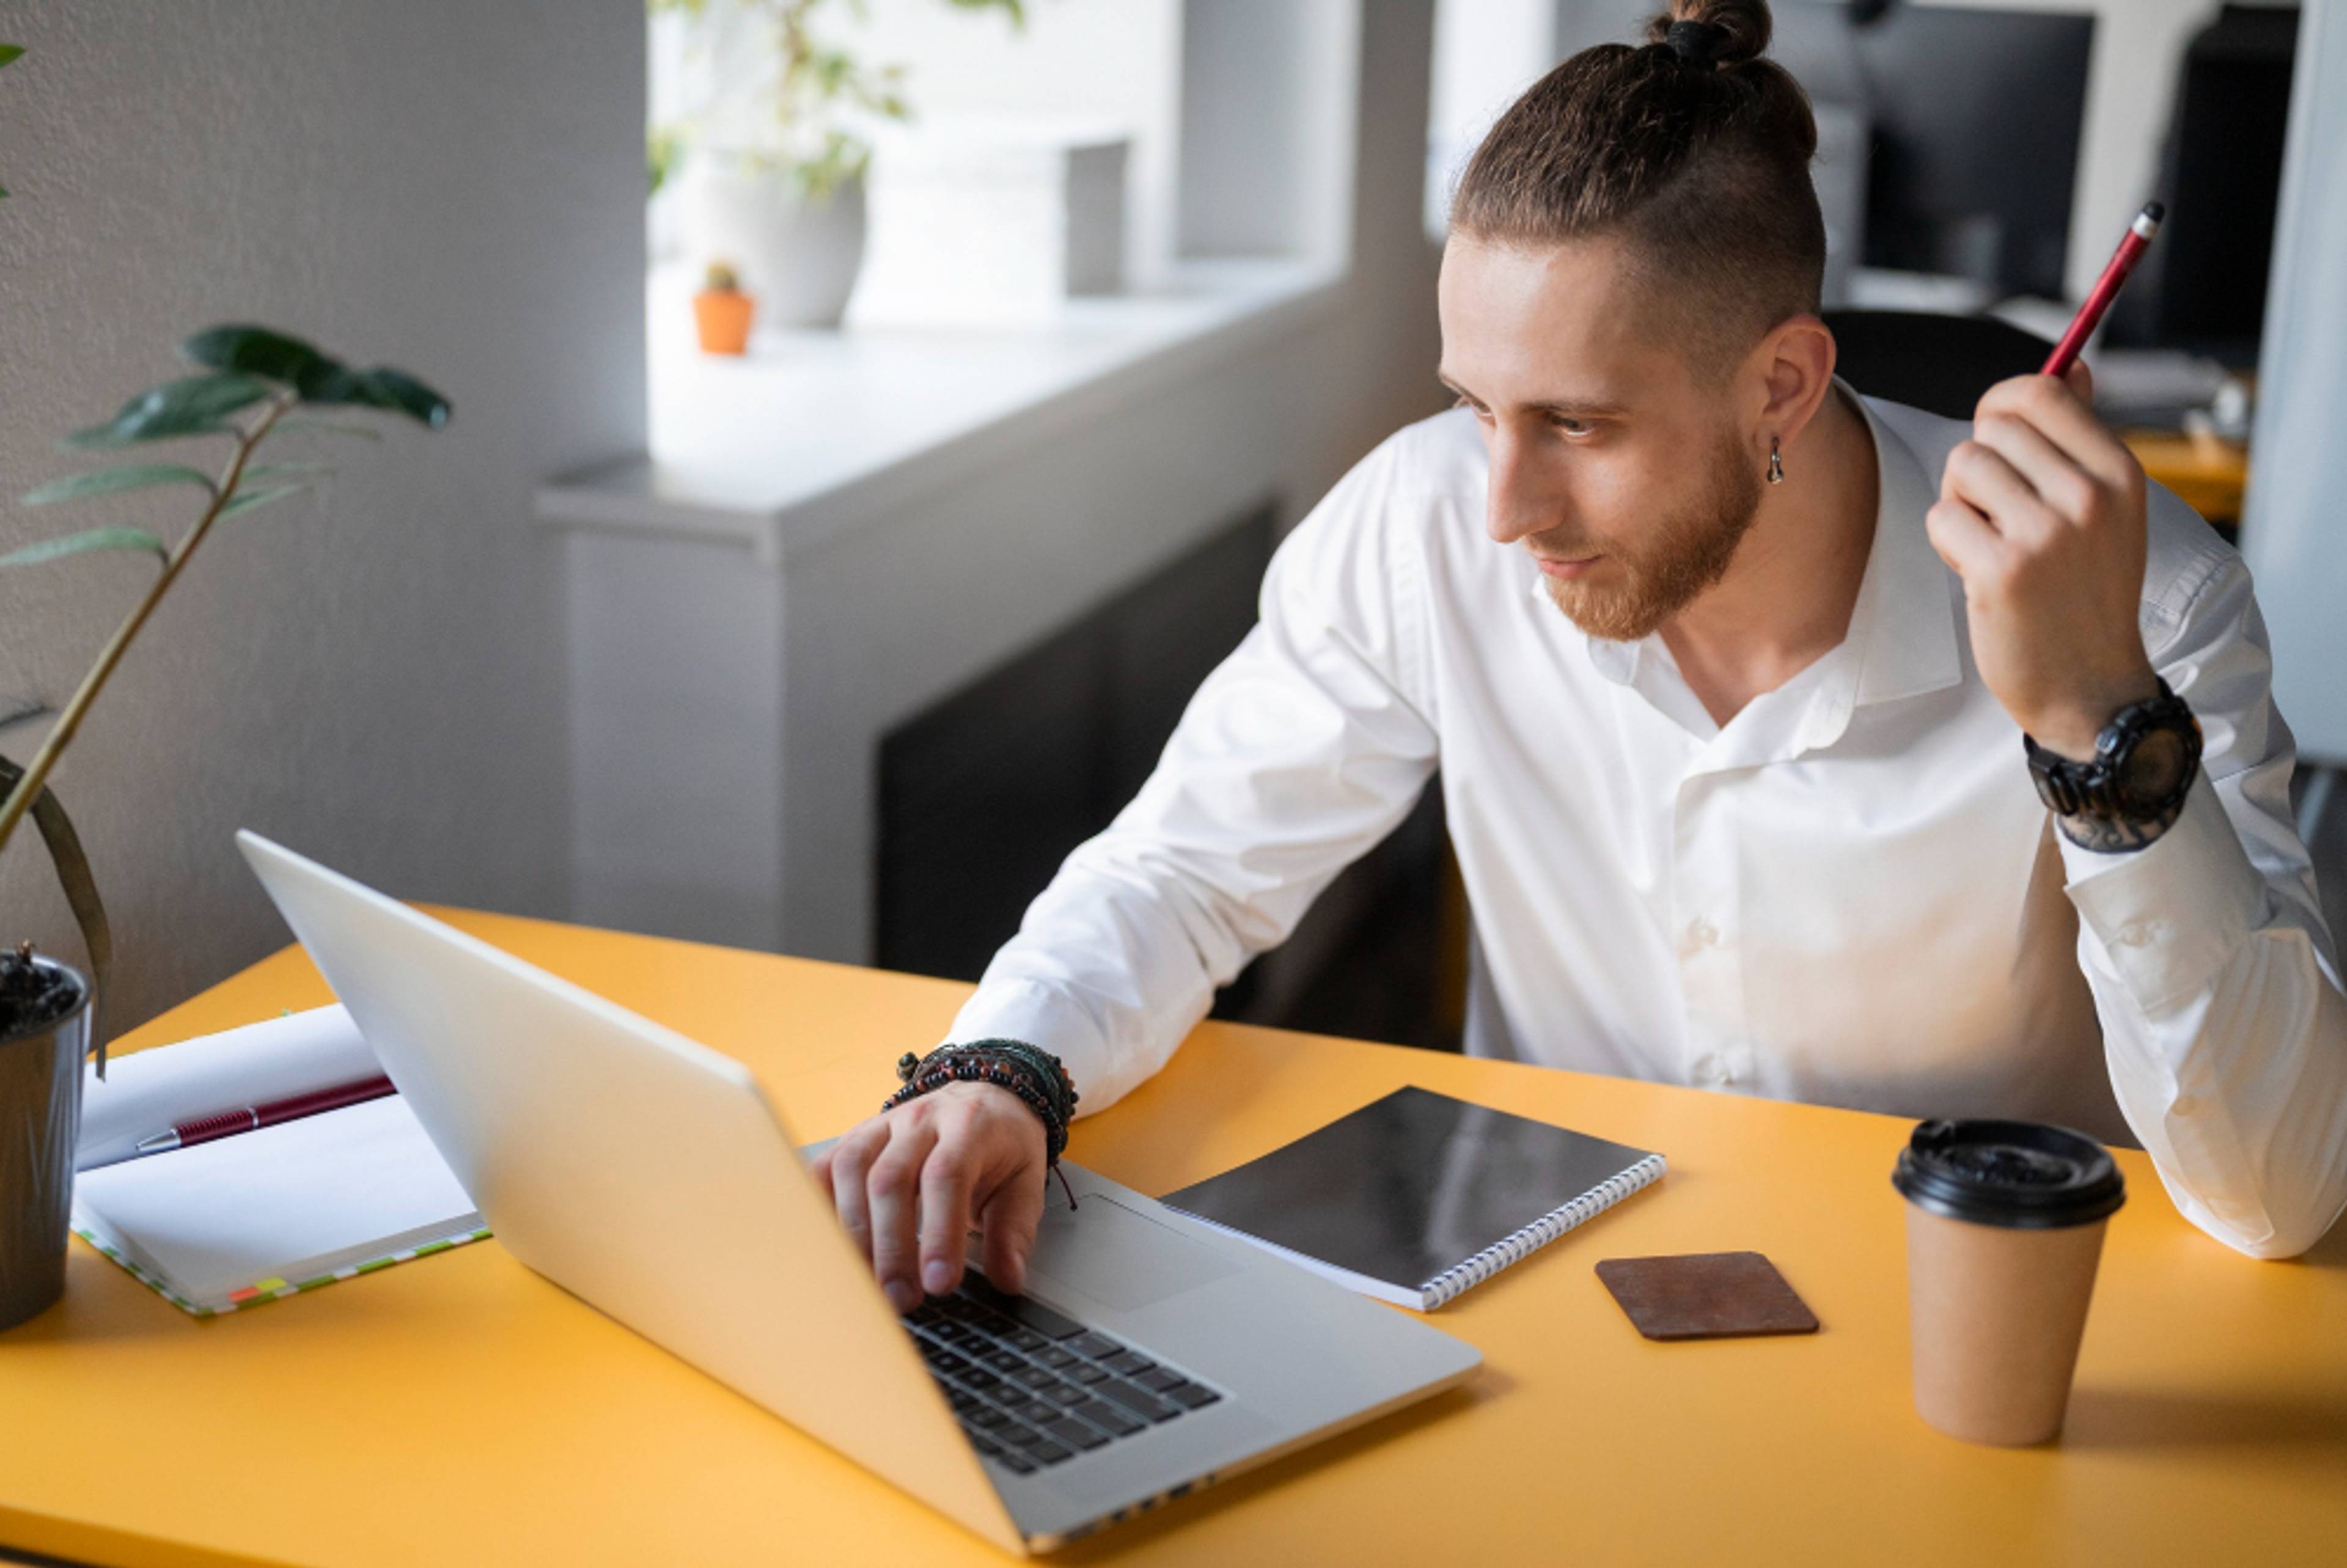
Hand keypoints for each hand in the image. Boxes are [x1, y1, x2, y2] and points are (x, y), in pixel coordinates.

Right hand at [808, 1079, 1047, 1313]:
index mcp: (970, 1127)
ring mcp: (882, 1126)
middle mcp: (921, 1120)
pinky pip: (826, 1167)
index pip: (947, 1177)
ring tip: (866, 1283)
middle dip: (892, 1247)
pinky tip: (831, 1247)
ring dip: (854, 1233)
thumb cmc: (1003, 1147)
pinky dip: (822, 1207)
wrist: (985, 1098)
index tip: (940, 1284)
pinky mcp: (856, 1138)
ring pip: (851, 1170)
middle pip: (891, 1179)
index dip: (940, 1233)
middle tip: (901, 1299)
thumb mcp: (1025, 1184)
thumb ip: (1013, 1233)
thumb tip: (1008, 1281)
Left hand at [1926, 364, 2159, 759]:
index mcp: (2119, 471)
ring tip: (1991, 543)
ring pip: (1961, 467)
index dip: (2000, 407)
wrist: (2090, 686)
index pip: (2040, 392)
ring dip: (1961, 504)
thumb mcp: (2107, 509)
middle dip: (1979, 465)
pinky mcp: (2001, 570)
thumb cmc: (2087, 592)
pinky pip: (1941, 517)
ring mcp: (2046, 533)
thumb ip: (2082, 436)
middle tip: (1997, 512)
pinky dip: (1949, 543)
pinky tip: (1980, 572)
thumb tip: (2069, 365)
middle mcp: (2088, 495)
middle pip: (1990, 429)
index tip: (1996, 437)